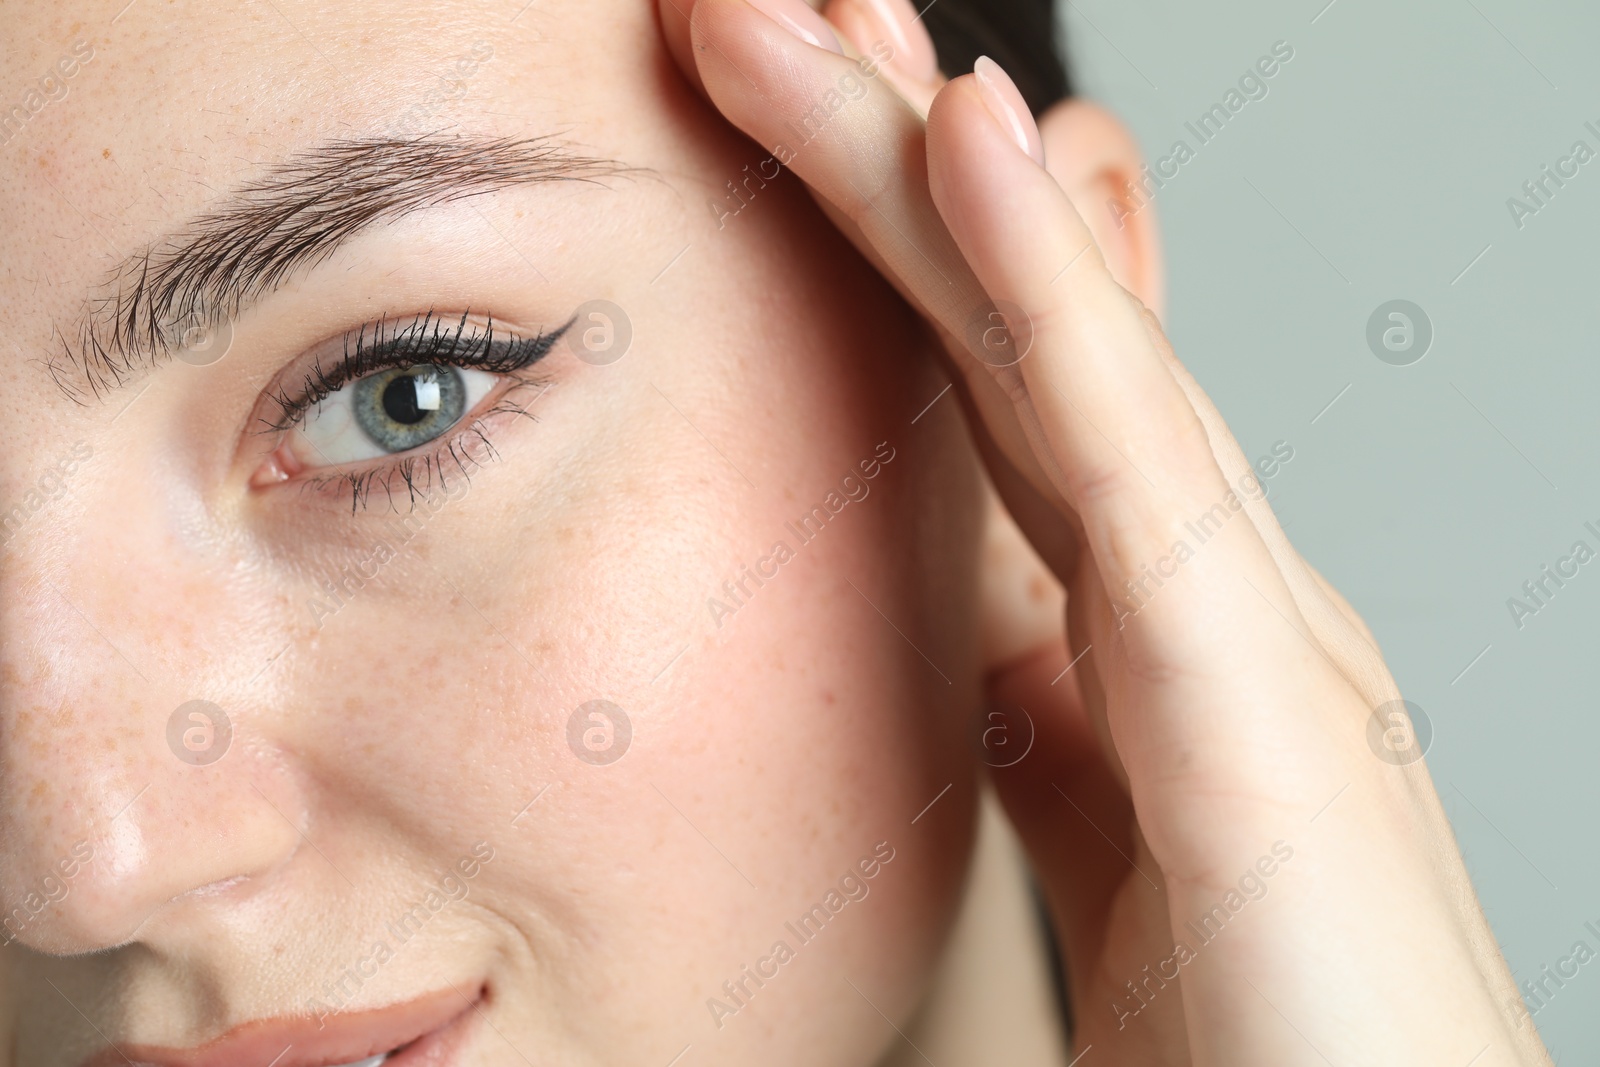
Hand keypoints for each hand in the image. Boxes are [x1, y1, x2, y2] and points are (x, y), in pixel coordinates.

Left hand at [657, 0, 1553, 1061]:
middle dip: (893, 156)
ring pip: (1053, 341)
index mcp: (1145, 620)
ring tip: (816, 10)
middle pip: (1012, 326)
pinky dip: (1043, 285)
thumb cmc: (1264, 1035)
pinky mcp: (1256, 700)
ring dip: (925, 162)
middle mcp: (1202, 584)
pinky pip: (1127, 452)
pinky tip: (967, 140)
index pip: (1000, 385)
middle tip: (787, 8)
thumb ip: (1050, 711)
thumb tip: (979, 620)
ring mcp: (1242, 619)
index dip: (909, 241)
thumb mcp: (1105, 825)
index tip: (816, 117)